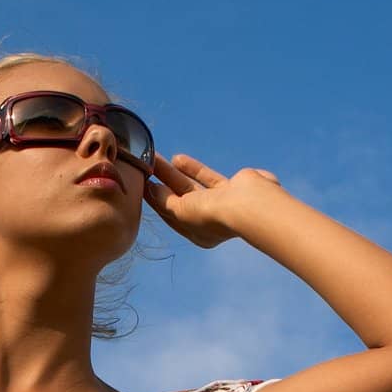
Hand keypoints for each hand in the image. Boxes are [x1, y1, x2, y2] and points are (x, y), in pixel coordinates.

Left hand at [143, 150, 281, 249]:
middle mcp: (208, 220)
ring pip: (191, 185)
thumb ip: (165, 202)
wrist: (250, 204)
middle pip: (178, 198)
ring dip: (173, 173)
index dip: (154, 200)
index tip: (140, 185)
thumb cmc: (213, 215)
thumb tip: (151, 189)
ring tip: (156, 158)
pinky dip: (193, 168)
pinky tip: (177, 158)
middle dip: (161, 182)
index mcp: (197, 233)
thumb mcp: (181, 212)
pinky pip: (206, 177)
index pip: (170, 215)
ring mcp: (221, 203)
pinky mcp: (231, 187)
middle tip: (144, 166)